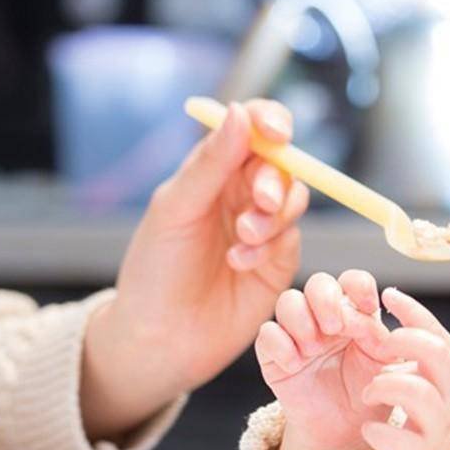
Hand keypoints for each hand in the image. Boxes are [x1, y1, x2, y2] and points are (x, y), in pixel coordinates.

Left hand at [81, 100, 309, 440]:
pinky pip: (292, 238)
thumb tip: (239, 111)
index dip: (270, 121)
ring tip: (242, 241)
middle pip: (281, 163)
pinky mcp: (278, 261)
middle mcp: (240, 193)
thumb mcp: (176, 209)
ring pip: (295, 199)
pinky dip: (270, 247)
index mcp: (212, 170)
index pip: (251, 127)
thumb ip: (211, 163)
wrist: (161, 339)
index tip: (277, 131)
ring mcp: (262, 227)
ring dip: (274, 216)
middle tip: (259, 203)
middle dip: (274, 180)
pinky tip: (239, 264)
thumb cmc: (155, 271)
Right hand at [256, 270, 390, 449]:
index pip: (353, 281)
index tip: (370, 308)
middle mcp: (324, 316)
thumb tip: (372, 319)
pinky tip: (295, 364)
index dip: (359, 286)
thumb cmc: (369, 392)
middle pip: (318, 283)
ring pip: (288, 300)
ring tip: (314, 348)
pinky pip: (267, 333)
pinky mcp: (274, 354)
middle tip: (336, 328)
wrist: (346, 429)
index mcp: (355, 312)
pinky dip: (280, 344)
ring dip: (301, 320)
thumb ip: (384, 339)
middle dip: (326, 299)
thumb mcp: (386, 365)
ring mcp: (297, 333)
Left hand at [360, 288, 449, 449]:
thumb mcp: (447, 391)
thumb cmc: (448, 432)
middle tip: (378, 346)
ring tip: (369, 393)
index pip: (439, 335)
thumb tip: (397, 326)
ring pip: (416, 391)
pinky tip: (370, 430)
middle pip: (436, 353)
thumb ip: (429, 364)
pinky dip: (378, 433)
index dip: (414, 312)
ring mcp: (442, 430)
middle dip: (402, 341)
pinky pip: (399, 440)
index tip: (389, 295)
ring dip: (383, 385)